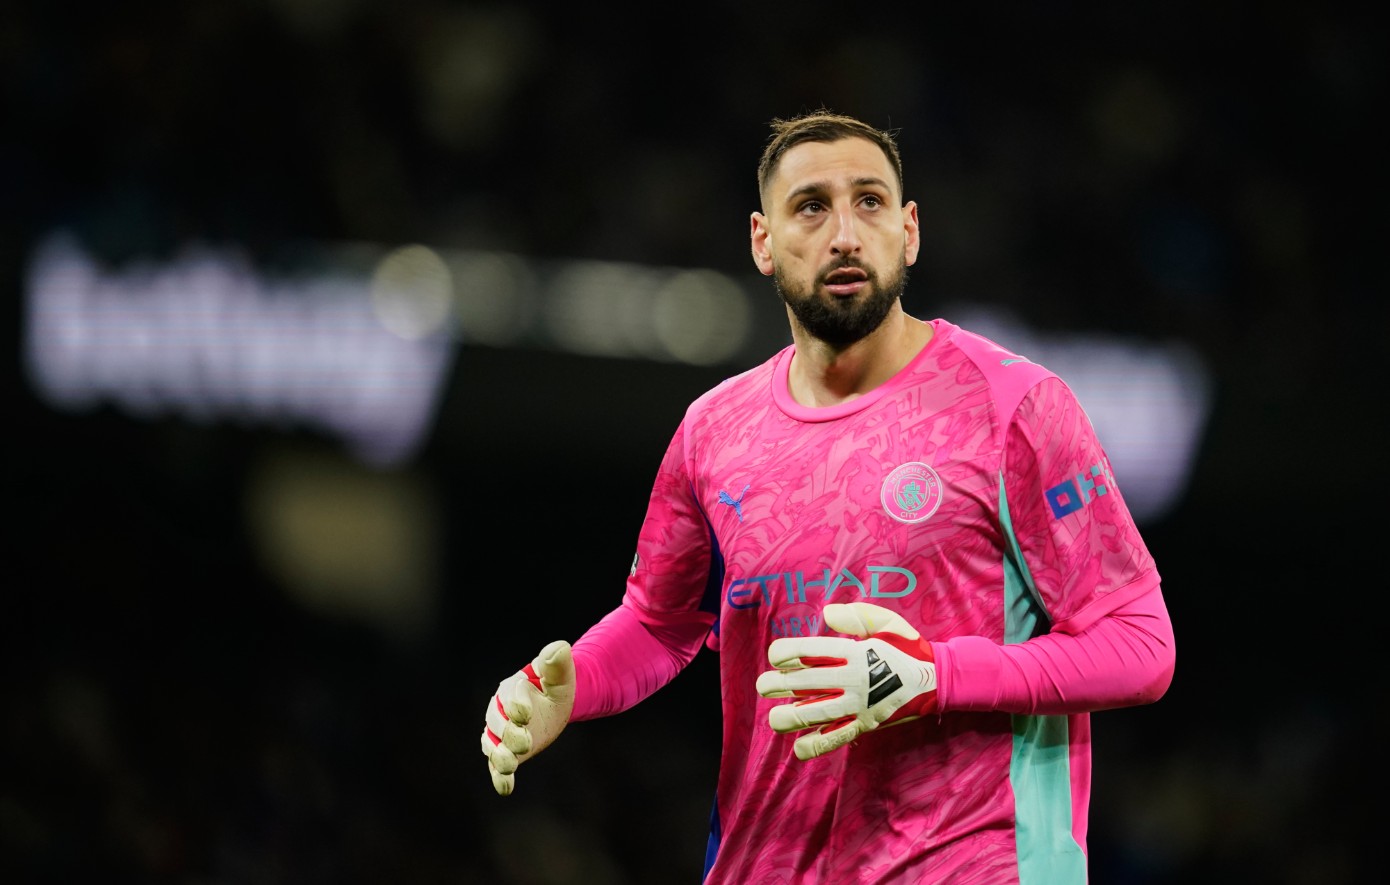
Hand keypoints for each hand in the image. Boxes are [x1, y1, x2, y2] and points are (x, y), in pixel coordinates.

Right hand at [480, 639, 574, 794]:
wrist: (552, 705)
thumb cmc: (555, 687)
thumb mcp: (560, 675)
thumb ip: (557, 663)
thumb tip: (559, 647)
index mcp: (512, 688)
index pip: (510, 695)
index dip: (516, 704)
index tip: (526, 712)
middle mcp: (500, 711)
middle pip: (498, 723)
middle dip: (509, 733)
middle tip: (525, 742)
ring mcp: (501, 734)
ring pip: (493, 745)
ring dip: (500, 755)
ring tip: (511, 764)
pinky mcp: (506, 752)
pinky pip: (497, 766)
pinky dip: (499, 777)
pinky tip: (506, 788)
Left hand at [755, 602, 936, 760]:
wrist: (937, 681)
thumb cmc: (906, 648)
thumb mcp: (888, 622)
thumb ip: (857, 615)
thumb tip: (827, 612)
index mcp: (855, 651)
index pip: (809, 650)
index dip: (784, 654)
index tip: (776, 657)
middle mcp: (853, 678)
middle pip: (804, 682)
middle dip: (776, 685)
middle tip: (764, 686)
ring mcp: (858, 705)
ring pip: (814, 714)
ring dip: (788, 718)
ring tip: (775, 718)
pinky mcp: (865, 725)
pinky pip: (835, 738)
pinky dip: (815, 745)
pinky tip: (798, 746)